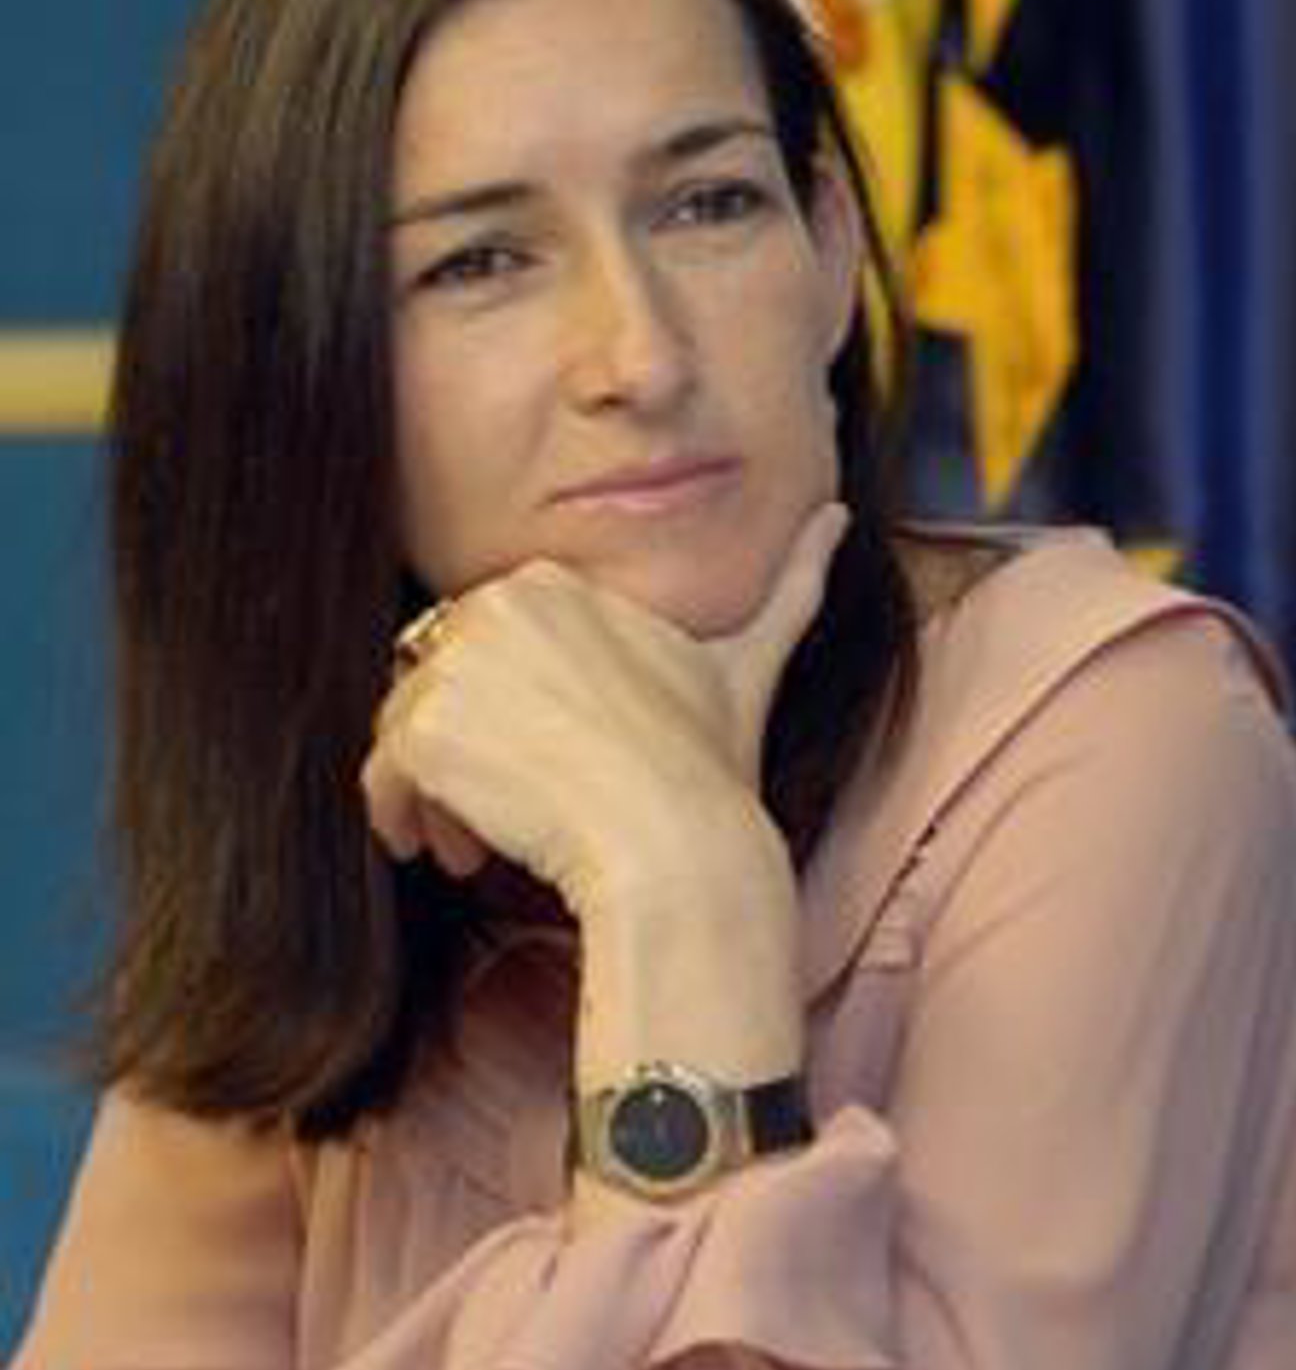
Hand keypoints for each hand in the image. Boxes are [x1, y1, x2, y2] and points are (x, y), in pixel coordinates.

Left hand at [361, 501, 848, 924]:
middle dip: (471, 751)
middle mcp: (501, 602)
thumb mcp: (748, 664)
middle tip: (516, 815)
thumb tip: (839, 516)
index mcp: (562, 582)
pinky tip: (450, 853)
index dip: (517, 714)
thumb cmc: (712, 767)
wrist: (679, 846)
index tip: (553, 768)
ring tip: (481, 847)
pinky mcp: (425, 727)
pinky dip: (403, 817)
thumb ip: (789, 583)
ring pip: (412, 730)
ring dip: (441, 794)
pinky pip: (382, 773)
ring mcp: (458, 661)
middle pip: (446, 684)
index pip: (495, 649)